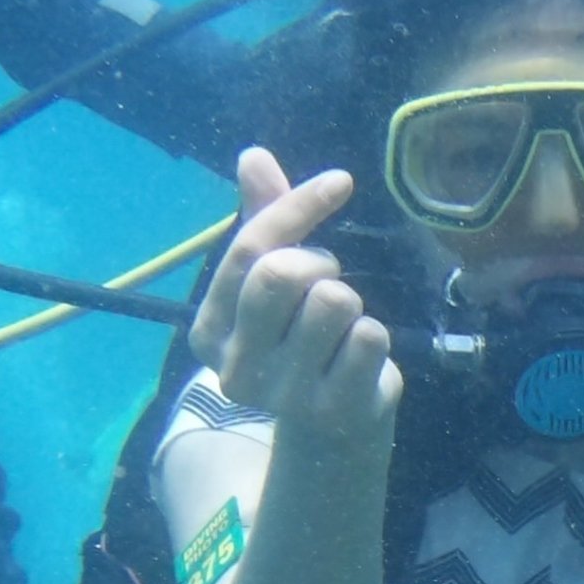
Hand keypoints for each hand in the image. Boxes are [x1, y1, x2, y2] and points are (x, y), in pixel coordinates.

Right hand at [188, 148, 394, 445]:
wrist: (332, 427)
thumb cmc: (299, 337)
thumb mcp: (273, 282)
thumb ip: (263, 219)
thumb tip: (253, 156)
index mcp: (209, 331)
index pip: (250, 249)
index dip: (298, 206)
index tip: (340, 182)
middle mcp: (237, 368)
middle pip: (282, 274)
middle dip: (318, 262)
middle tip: (327, 281)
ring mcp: (285, 395)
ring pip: (333, 301)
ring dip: (350, 301)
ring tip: (341, 326)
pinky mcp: (335, 410)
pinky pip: (369, 337)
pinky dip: (374, 337)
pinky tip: (359, 358)